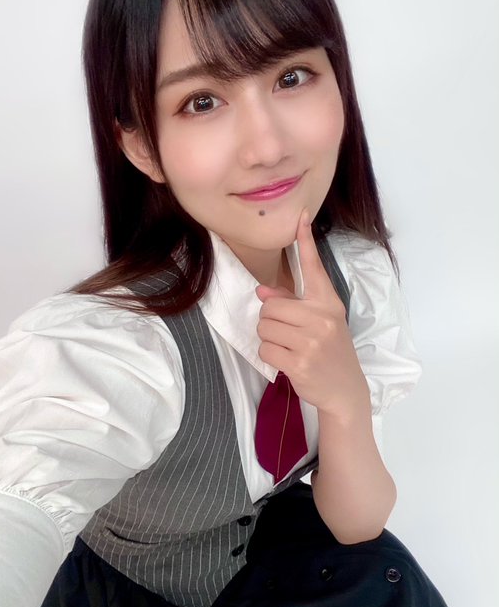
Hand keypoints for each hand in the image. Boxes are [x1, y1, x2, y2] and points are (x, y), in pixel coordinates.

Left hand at [256, 208, 370, 420]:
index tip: (300, 216)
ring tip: (290, 348)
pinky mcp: (299, 362)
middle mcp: (322, 318)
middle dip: (271, 321)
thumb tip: (262, 291)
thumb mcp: (319, 324)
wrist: (345, 390)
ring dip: (270, 339)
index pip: (314, 268)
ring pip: (264, 327)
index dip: (305, 241)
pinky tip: (287, 362)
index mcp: (328, 303)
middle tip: (288, 335)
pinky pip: (265, 349)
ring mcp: (311, 341)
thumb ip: (292, 304)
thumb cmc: (330, 351)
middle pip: (270, 307)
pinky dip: (270, 356)